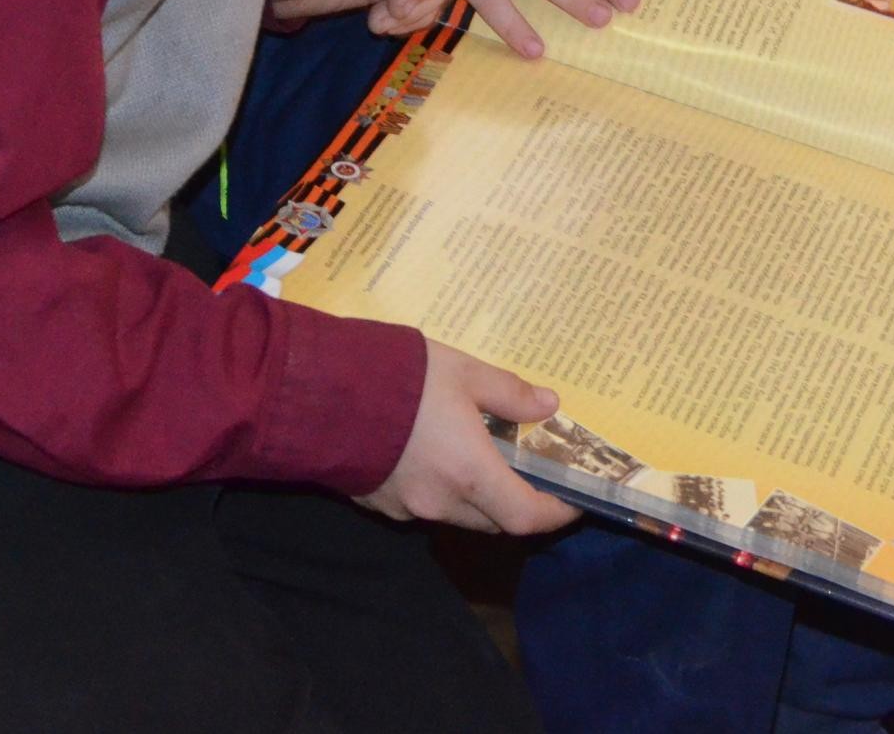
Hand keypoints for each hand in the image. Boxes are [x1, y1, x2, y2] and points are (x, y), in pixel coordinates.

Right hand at [357, 340, 581, 534]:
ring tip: (480, 454)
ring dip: (478, 495)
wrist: (320, 392)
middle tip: (528, 470)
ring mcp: (406, 508)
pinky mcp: (377, 504)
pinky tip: (433, 454)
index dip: (556, 514)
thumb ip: (509, 394)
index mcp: (471, 475)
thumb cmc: (401, 379)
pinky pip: (423, 505)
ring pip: (459, 514)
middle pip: (494, 520)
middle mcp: (441, 503)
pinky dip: (441, 489)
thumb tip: (549, 406)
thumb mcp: (464, 372)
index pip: (527, 518)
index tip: (573, 499)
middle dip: (517, 503)